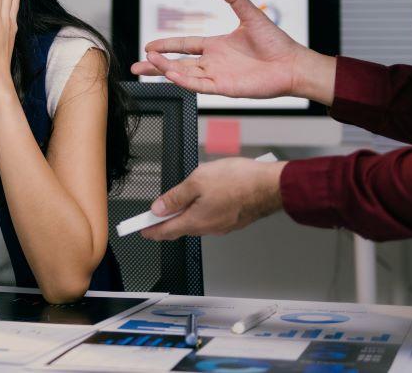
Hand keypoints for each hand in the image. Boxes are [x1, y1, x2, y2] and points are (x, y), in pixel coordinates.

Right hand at [129, 0, 330, 101]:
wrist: (293, 64)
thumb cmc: (275, 41)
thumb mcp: (251, 15)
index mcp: (216, 46)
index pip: (184, 45)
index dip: (166, 45)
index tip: (148, 46)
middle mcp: (213, 62)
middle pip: (177, 63)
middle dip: (156, 65)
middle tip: (137, 66)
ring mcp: (218, 76)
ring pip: (185, 74)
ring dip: (166, 70)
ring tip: (148, 65)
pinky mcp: (225, 88)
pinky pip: (200, 85)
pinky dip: (184, 81)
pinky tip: (171, 74)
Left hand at [140, 158, 285, 239]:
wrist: (270, 186)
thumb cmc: (238, 182)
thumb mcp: (197, 181)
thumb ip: (175, 197)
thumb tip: (159, 208)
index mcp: (195, 221)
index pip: (166, 230)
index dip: (151, 230)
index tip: (142, 230)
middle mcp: (209, 228)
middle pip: (181, 227)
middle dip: (168, 221)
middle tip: (157, 214)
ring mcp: (222, 226)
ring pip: (197, 221)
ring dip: (187, 213)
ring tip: (181, 198)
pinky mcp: (233, 220)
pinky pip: (211, 217)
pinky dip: (202, 210)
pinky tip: (205, 196)